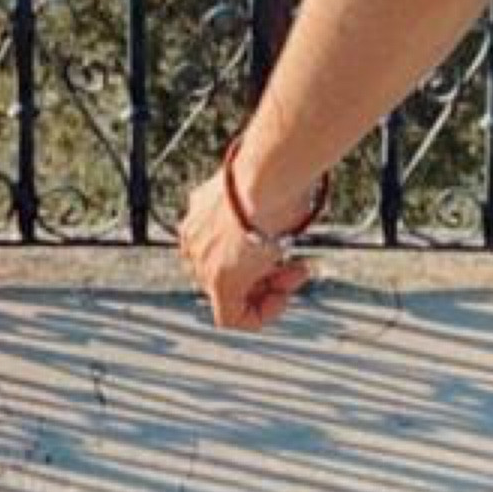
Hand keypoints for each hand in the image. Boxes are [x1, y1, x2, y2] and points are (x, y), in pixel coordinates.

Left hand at [175, 161, 318, 332]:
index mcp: (200, 212)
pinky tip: (280, 300)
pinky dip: (259, 315)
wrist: (266, 176)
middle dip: (268, 271)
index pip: (224, 247)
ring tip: (297, 272)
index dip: (258, 251)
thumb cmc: (273, 173)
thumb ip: (267, 207)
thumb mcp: (266, 190)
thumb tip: (290, 205)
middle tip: (296, 264)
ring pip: (233, 293)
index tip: (281, 243)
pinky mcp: (219, 284)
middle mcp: (195, 239)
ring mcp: (204, 262)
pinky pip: (231, 318)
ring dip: (271, 289)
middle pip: (230, 270)